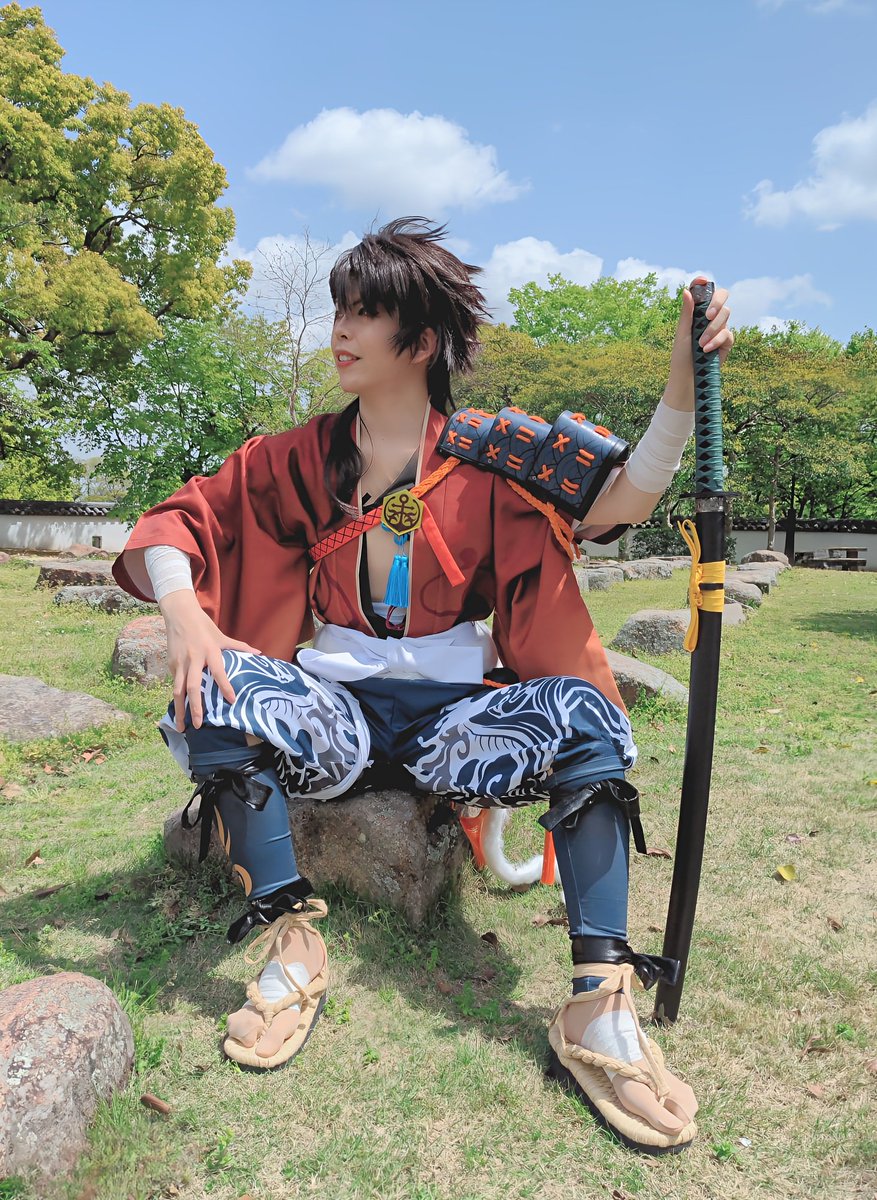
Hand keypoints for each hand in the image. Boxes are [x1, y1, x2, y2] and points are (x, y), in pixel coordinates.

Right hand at [159, 591, 261, 731]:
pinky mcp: (171, 665)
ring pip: (178, 690)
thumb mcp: (222, 636)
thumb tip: (260, 654)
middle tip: (199, 725)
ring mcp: (180, 663)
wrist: (180, 614)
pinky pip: (174, 684)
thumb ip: (239, 647)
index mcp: (210, 651)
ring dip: (179, 710)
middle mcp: (194, 659)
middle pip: (193, 687)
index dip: (225, 686)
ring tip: (182, 727)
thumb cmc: (204, 626)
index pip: (219, 672)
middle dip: (195, 707)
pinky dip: (176, 699)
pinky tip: (179, 712)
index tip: (232, 701)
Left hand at [665, 277, 733, 410]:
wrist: (688, 378)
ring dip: (713, 328)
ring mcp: (720, 327)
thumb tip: (686, 291)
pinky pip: (728, 333)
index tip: (702, 280)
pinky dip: (717, 340)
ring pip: (725, 314)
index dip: (703, 283)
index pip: (703, 292)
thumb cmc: (681, 356)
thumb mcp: (682, 333)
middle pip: (722, 296)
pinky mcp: (727, 341)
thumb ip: (687, 313)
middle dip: (716, 302)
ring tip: (701, 343)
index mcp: (696, 312)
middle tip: (706, 315)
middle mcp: (710, 317)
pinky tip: (706, 349)